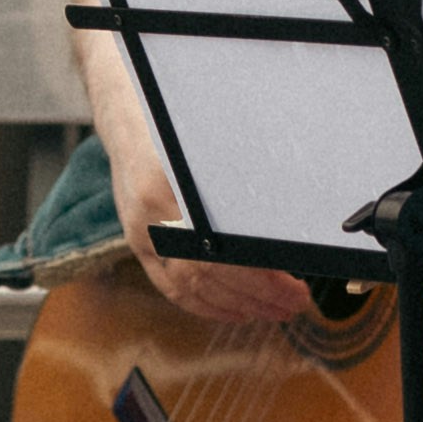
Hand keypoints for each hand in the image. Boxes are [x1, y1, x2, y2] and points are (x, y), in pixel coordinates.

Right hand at [75, 36, 309, 327]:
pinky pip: (170, 286)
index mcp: (168, 192)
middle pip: (207, 280)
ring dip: (236, 307)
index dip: (261, 282)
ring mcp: (139, 234)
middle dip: (257, 298)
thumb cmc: (174, 120)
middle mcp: (149, 218)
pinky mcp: (136, 242)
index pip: (219, 259)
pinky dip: (204, 305)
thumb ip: (242, 184)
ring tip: (273, 310)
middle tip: (295, 303)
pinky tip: (233, 309)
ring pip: (188, 290)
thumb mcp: (213, 144)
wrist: (127, 110)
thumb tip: (290, 224)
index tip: (295, 288)